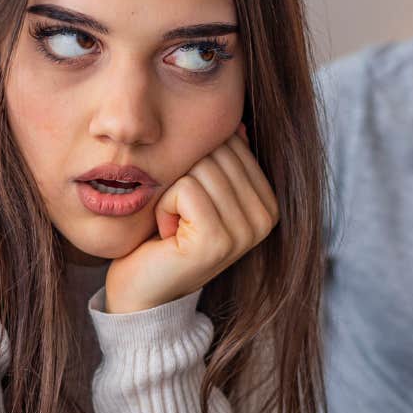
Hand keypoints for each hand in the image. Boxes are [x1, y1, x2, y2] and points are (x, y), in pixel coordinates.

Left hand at [103, 130, 277, 313]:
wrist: (143, 290)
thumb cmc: (166, 235)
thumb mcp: (200, 191)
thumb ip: (223, 160)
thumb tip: (240, 123)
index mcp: (269, 202)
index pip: (232, 142)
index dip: (199, 163)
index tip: (191, 204)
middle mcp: (266, 218)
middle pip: (217, 152)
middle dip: (184, 176)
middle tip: (179, 215)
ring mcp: (245, 232)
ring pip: (200, 167)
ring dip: (171, 193)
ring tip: (173, 225)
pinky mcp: (218, 241)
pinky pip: (185, 189)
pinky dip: (164, 206)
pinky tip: (167, 235)